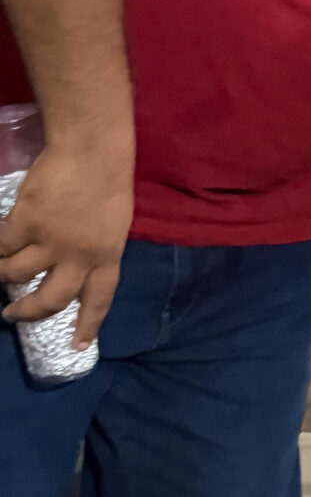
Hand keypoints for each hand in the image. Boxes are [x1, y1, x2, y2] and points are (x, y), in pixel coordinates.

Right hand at [0, 142, 132, 344]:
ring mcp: (51, 241)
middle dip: (29, 313)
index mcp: (108, 256)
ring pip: (17, 274)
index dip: (87, 324)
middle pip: (52, 299)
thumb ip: (95, 247)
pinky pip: (0, 246)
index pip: (99, 298)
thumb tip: (73, 265)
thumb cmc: (108, 180)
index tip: (78, 346)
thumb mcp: (113, 224)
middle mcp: (79, 256)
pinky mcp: (25, 224)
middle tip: (12, 315)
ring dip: (2, 276)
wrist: (92, 150)